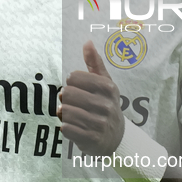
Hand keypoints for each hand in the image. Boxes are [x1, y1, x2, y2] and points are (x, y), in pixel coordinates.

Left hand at [59, 40, 124, 154]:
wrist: (116, 138)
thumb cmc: (105, 105)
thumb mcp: (104, 83)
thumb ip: (95, 63)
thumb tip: (87, 42)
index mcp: (108, 87)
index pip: (73, 77)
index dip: (70, 83)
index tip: (76, 88)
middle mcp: (106, 105)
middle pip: (66, 93)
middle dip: (65, 99)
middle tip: (72, 103)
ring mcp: (99, 123)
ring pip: (65, 111)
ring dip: (64, 113)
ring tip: (72, 115)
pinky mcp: (91, 139)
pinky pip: (66, 128)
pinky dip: (66, 127)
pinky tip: (74, 127)